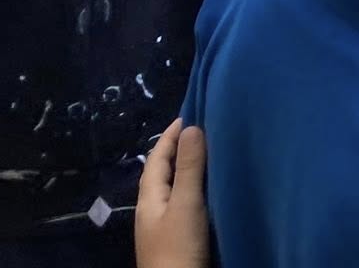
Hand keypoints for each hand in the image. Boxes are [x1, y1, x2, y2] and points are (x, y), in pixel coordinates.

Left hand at [135, 120, 209, 267]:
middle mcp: (152, 208)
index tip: (191, 112)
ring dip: (187, 167)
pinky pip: (183, 200)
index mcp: (149, 197)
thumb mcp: (186, 204)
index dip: (171, 134)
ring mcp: (163, 224)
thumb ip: (189, 168)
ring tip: (209, 152)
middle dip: (178, 148)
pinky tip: (209, 189)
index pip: (157, 157)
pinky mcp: (176, 236)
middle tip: (203, 128)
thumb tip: (192, 127)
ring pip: (173, 186)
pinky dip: (194, 186)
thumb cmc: (178, 246)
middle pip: (162, 171)